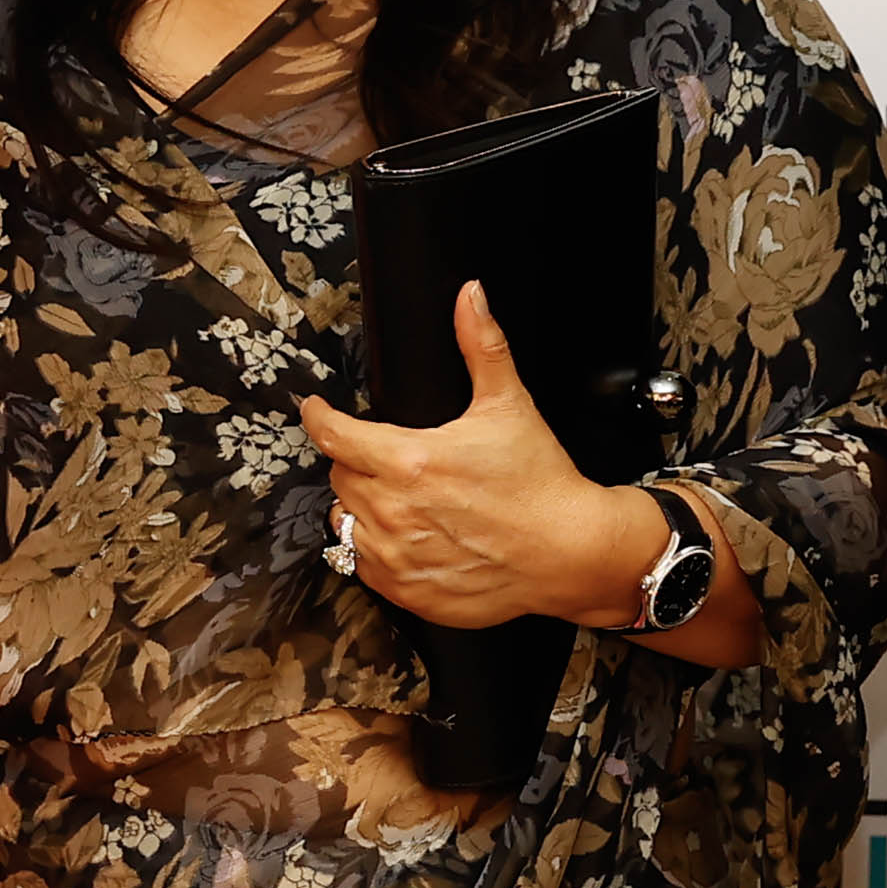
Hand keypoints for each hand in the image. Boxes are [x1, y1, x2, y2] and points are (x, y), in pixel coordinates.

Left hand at [296, 282, 647, 630]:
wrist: (569, 551)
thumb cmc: (540, 482)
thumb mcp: (509, 404)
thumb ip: (482, 345)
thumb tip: (471, 296)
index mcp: (410, 461)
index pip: (334, 436)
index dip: (319, 418)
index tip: (317, 410)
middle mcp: (394, 512)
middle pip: (340, 477)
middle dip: (357, 463)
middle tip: (392, 460)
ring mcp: (397, 557)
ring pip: (346, 522)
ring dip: (363, 507)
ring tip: (402, 500)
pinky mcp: (406, 591)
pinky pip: (363, 566)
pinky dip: (376, 550)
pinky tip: (409, 537)